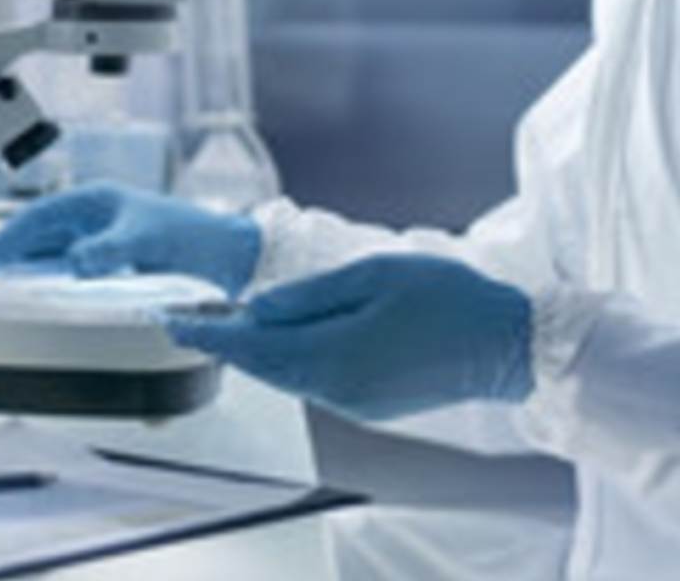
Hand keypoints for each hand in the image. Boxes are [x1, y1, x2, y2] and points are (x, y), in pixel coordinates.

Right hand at [0, 183, 261, 296]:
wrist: (229, 254)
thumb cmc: (193, 235)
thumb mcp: (145, 239)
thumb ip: (108, 250)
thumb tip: (75, 263)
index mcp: (98, 200)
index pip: (41, 216)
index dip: (12, 237)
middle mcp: (97, 216)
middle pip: (42, 234)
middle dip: (12, 252)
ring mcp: (104, 237)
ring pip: (54, 251)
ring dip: (30, 266)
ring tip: (4, 285)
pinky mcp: (116, 259)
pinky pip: (74, 267)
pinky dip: (54, 278)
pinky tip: (44, 292)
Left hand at [167, 254, 532, 420]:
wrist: (507, 345)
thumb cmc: (448, 298)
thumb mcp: (374, 274)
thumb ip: (309, 295)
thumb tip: (257, 306)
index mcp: (333, 355)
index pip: (252, 349)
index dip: (207, 335)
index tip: (172, 320)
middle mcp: (336, 389)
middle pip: (264, 366)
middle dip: (227, 342)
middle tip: (191, 316)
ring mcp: (353, 403)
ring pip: (288, 375)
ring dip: (259, 350)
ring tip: (230, 322)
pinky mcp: (369, 405)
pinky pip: (315, 381)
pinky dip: (291, 360)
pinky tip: (286, 337)